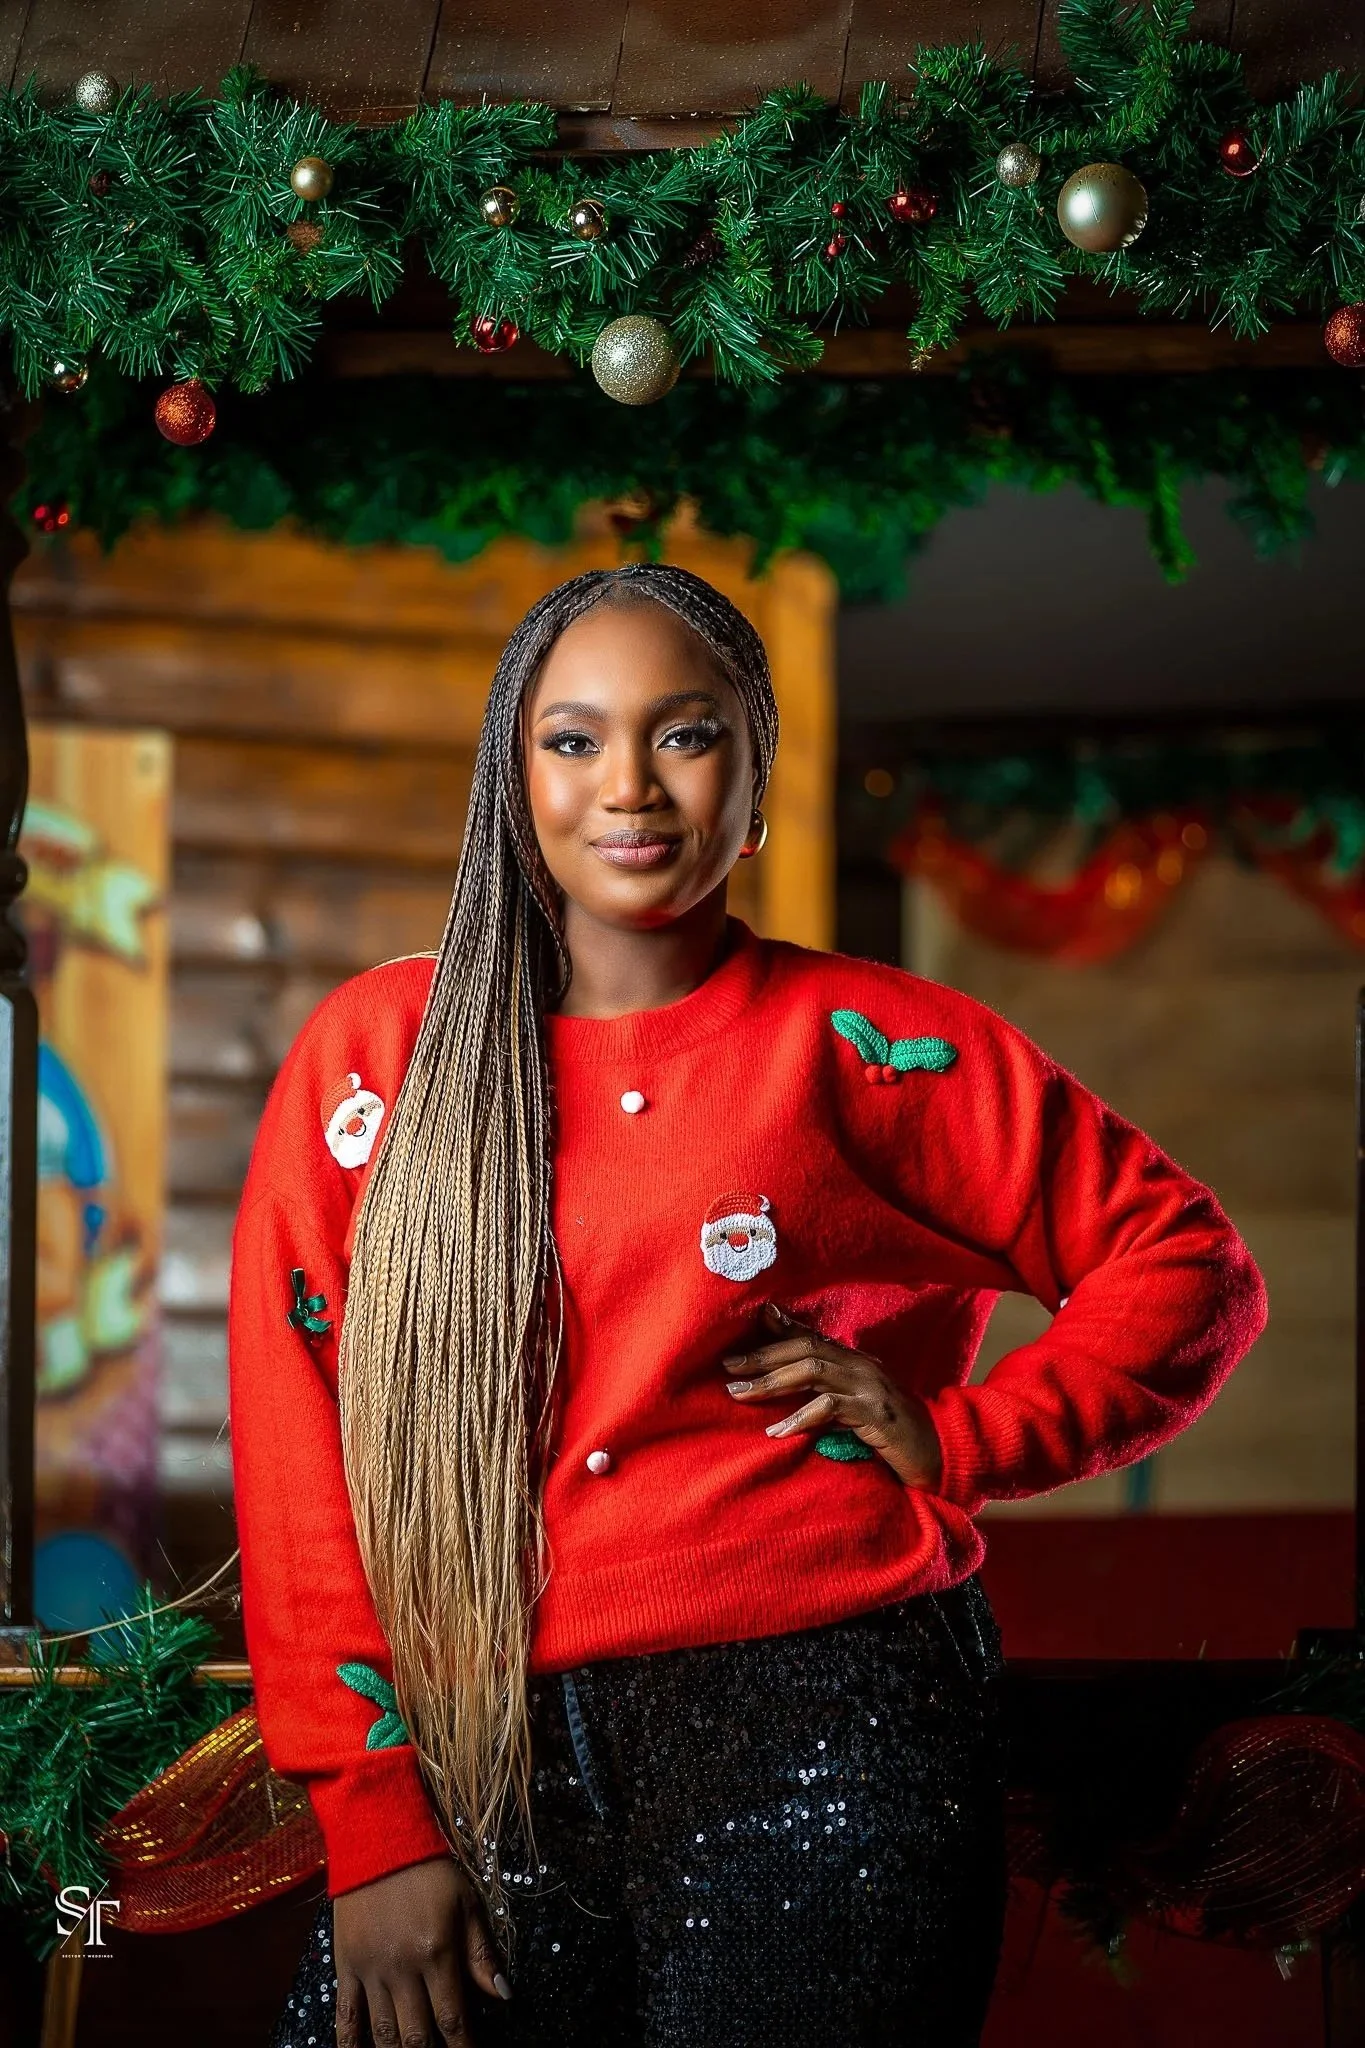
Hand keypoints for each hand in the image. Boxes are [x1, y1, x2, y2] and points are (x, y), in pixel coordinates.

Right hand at [333, 1854, 508, 2046]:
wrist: (378, 1837)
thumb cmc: (429, 1869)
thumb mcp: (466, 1902)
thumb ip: (481, 1954)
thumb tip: (503, 1996)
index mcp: (437, 1952)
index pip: (453, 2019)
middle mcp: (402, 1968)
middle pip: (417, 2036)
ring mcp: (370, 1969)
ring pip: (383, 2033)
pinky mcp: (345, 1966)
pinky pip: (346, 2016)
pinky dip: (350, 2045)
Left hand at [723, 1303, 943, 1490]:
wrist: (944, 1454)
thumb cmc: (897, 1436)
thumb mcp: (860, 1408)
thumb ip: (829, 1393)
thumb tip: (792, 1388)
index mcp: (858, 1362)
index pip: (812, 1336)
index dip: (777, 1330)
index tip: (742, 1330)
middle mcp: (862, 1366)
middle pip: (804, 1348)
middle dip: (762, 1356)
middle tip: (727, 1367)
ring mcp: (869, 1386)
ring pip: (811, 1370)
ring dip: (771, 1381)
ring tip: (739, 1393)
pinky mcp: (875, 1412)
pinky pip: (830, 1407)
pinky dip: (800, 1416)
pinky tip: (777, 1430)